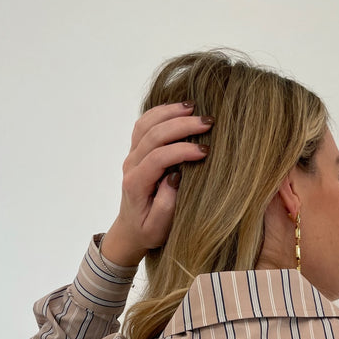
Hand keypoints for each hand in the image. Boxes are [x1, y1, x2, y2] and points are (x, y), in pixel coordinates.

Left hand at [101, 102, 213, 266]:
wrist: (130, 230)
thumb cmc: (148, 230)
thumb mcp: (159, 227)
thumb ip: (166, 204)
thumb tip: (176, 176)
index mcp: (136, 184)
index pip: (158, 158)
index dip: (182, 151)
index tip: (205, 152)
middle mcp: (131, 165)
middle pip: (153, 135)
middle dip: (181, 125)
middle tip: (208, 122)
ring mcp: (132, 155)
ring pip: (146, 124)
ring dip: (170, 112)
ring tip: (194, 108)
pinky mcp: (136, 150)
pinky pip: (144, 124)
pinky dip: (161, 112)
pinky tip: (179, 109)